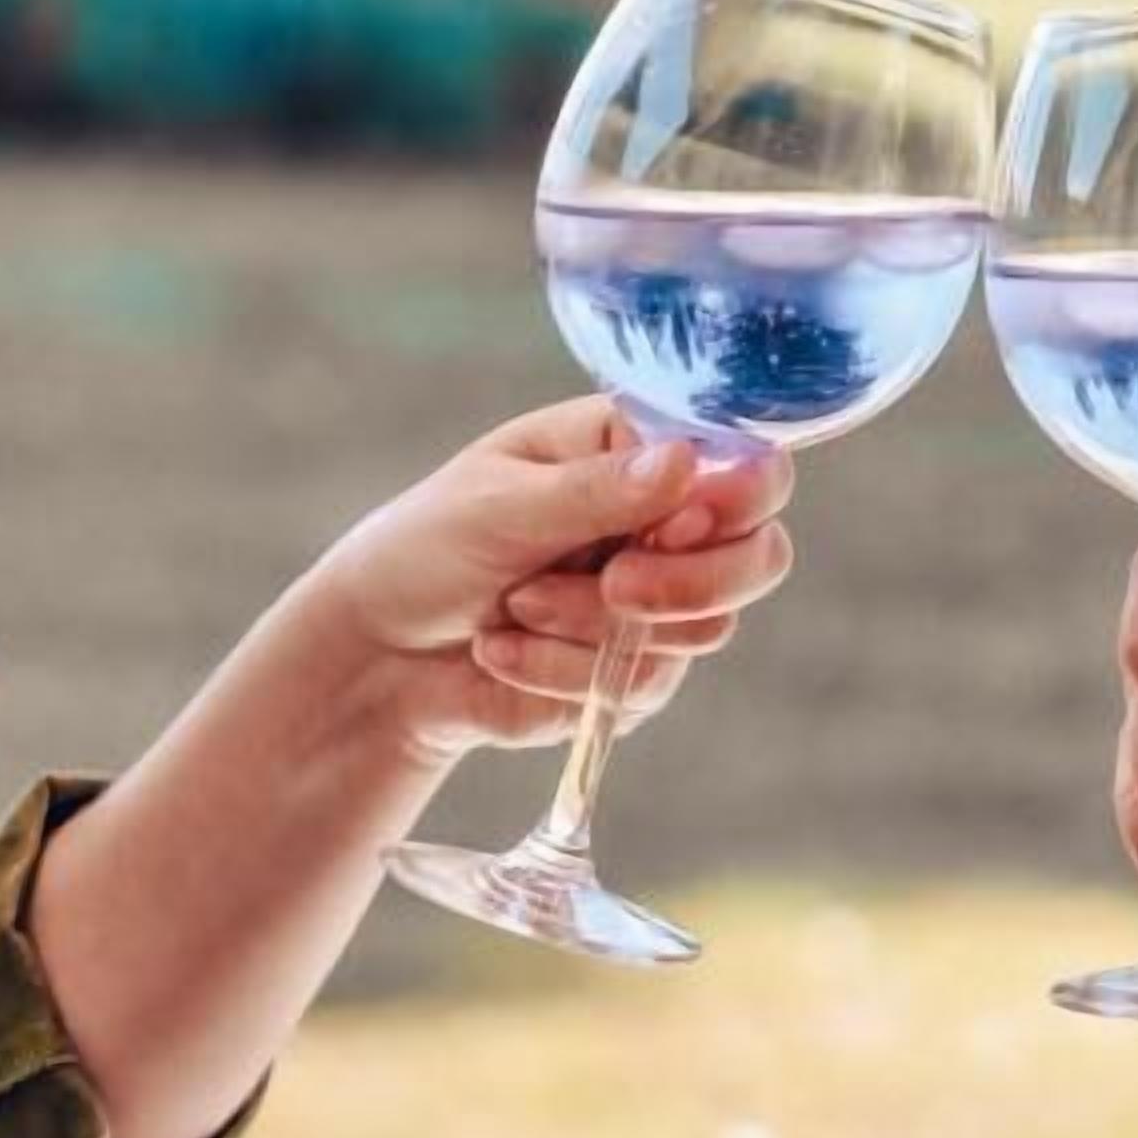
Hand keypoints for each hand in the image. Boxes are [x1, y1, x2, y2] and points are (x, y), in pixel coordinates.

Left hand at [319, 399, 793, 761]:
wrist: (378, 657)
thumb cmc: (425, 551)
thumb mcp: (495, 505)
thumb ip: (594, 492)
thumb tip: (686, 461)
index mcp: (636, 451)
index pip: (745, 462)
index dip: (738, 496)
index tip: (681, 522)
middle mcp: (664, 523)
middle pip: (759, 555)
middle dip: (687, 580)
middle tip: (616, 584)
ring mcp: (659, 602)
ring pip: (702, 629)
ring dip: (594, 627)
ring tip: (515, 607)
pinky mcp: (638, 675)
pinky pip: (644, 686)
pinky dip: (563, 673)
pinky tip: (502, 652)